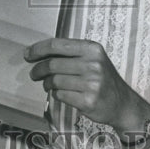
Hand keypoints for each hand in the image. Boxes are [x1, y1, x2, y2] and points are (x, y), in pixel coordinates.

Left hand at [25, 37, 148, 132]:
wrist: (122, 103)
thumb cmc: (102, 78)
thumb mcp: (92, 58)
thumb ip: (70, 53)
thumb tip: (37, 52)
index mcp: (92, 48)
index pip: (57, 45)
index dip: (38, 49)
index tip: (27, 55)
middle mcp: (93, 64)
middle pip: (52, 64)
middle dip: (38, 70)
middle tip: (34, 74)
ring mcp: (92, 83)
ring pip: (54, 81)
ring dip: (47, 84)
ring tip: (48, 85)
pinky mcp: (88, 101)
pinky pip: (60, 95)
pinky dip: (56, 94)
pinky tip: (62, 93)